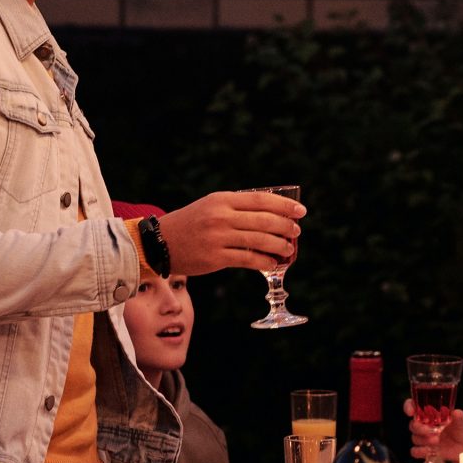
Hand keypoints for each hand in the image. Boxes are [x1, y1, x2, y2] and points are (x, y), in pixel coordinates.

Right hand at [154, 190, 302, 276]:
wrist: (161, 243)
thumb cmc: (192, 223)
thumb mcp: (212, 205)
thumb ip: (238, 207)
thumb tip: (272, 213)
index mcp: (222, 200)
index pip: (261, 199)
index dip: (285, 205)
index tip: (300, 211)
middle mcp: (221, 217)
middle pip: (264, 221)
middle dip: (286, 227)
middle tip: (296, 231)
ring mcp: (218, 238)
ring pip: (259, 241)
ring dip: (279, 246)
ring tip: (288, 249)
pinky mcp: (216, 258)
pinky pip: (248, 260)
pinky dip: (265, 262)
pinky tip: (273, 263)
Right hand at [406, 401, 462, 462]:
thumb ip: (460, 417)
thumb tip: (456, 412)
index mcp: (432, 413)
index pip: (415, 406)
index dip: (409, 407)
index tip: (411, 411)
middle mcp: (426, 424)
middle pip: (413, 424)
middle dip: (420, 428)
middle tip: (433, 431)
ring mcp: (425, 438)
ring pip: (414, 438)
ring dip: (423, 440)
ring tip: (437, 441)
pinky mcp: (426, 450)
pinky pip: (415, 451)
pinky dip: (420, 451)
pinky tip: (430, 451)